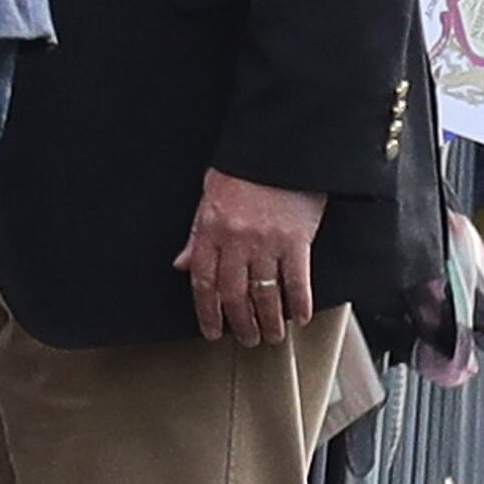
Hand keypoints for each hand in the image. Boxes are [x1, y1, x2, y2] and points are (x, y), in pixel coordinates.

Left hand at [174, 168, 323, 345]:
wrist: (280, 143)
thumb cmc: (245, 166)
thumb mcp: (209, 195)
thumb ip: (196, 234)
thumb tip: (182, 264)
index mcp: (211, 230)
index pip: (204, 281)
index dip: (207, 312)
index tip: (212, 330)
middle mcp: (236, 241)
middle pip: (234, 295)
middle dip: (239, 323)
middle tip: (246, 339)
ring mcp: (267, 242)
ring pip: (264, 294)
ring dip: (268, 321)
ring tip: (271, 335)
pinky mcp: (296, 240)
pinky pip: (297, 280)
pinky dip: (300, 302)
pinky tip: (302, 317)